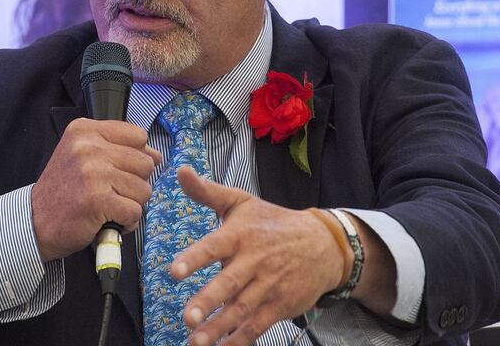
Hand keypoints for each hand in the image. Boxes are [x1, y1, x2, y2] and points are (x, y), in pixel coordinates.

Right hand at [31, 118, 161, 260]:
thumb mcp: (84, 157)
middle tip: (110, 193)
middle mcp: (88, 147)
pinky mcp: (97, 200)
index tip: (118, 170)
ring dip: (131, 204)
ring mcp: (93, 173)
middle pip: (145, 163)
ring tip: (108, 207)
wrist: (35, 222)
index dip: (136, 157)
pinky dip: (126, 221)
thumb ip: (120, 150)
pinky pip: (134, 211)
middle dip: (134, 183)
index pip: (138, 136)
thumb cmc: (65, 190)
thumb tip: (157, 155)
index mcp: (85, 130)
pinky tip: (109, 221)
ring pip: (143, 189)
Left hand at [171, 166, 344, 345]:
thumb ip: (207, 192)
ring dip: (218, 328)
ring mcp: (268, 286)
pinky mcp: (280, 306)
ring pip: (241, 310)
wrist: (324, 244)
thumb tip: (180, 170)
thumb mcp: (242, 202)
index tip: (175, 271)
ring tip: (196, 342)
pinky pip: (257, 326)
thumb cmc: (274, 222)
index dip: (195, 258)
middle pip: (229, 283)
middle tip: (187, 317)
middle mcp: (254, 261)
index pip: (214, 246)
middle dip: (208, 301)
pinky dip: (240, 340)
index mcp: (240, 235)